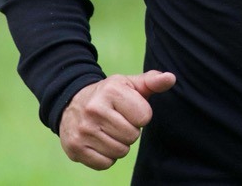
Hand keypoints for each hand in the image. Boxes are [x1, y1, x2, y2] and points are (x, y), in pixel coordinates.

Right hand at [58, 70, 175, 169]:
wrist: (71, 103)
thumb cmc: (108, 94)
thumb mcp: (129, 84)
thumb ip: (152, 81)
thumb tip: (171, 78)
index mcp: (111, 91)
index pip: (144, 117)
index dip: (140, 115)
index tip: (128, 109)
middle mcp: (94, 110)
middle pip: (132, 136)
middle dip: (130, 131)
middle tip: (117, 121)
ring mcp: (83, 130)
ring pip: (120, 152)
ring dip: (119, 144)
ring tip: (108, 131)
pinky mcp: (75, 148)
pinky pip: (105, 163)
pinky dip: (106, 156)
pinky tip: (99, 141)